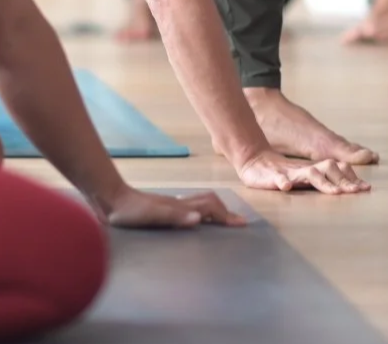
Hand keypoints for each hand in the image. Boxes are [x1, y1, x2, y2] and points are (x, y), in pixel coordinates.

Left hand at [101, 185, 246, 228]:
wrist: (109, 199)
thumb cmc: (128, 210)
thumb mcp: (152, 215)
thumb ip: (175, 216)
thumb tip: (200, 218)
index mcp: (179, 205)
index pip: (210, 207)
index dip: (226, 215)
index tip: (242, 224)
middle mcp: (178, 203)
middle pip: (209, 202)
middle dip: (225, 211)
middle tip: (236, 222)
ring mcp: (170, 206)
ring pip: (199, 204)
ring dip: (215, 210)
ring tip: (222, 219)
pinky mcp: (161, 210)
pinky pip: (188, 209)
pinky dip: (200, 213)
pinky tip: (193, 221)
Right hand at [238, 149, 370, 194]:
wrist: (254, 160)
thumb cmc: (283, 173)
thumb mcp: (304, 177)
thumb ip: (323, 181)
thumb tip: (347, 190)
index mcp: (314, 170)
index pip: (338, 170)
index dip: (351, 179)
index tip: (366, 189)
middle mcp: (305, 169)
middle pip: (329, 169)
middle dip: (344, 181)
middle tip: (357, 192)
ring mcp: (289, 172)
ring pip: (309, 174)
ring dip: (323, 182)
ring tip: (335, 193)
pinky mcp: (271, 177)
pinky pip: (278, 178)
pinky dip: (282, 181)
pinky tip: (286, 187)